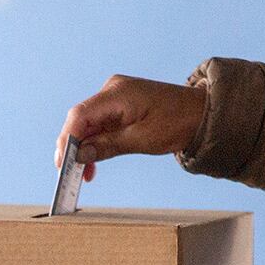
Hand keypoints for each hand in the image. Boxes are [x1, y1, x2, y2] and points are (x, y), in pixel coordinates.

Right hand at [54, 74, 207, 181]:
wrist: (202, 114)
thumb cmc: (178, 122)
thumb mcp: (141, 140)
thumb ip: (107, 146)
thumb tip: (79, 155)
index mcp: (118, 93)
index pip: (80, 115)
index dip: (67, 139)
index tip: (62, 162)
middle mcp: (112, 90)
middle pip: (81, 119)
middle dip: (73, 147)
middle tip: (70, 174)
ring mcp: (115, 97)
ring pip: (88, 124)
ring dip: (84, 148)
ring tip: (84, 174)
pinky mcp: (120, 106)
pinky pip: (100, 124)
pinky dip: (95, 143)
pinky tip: (93, 162)